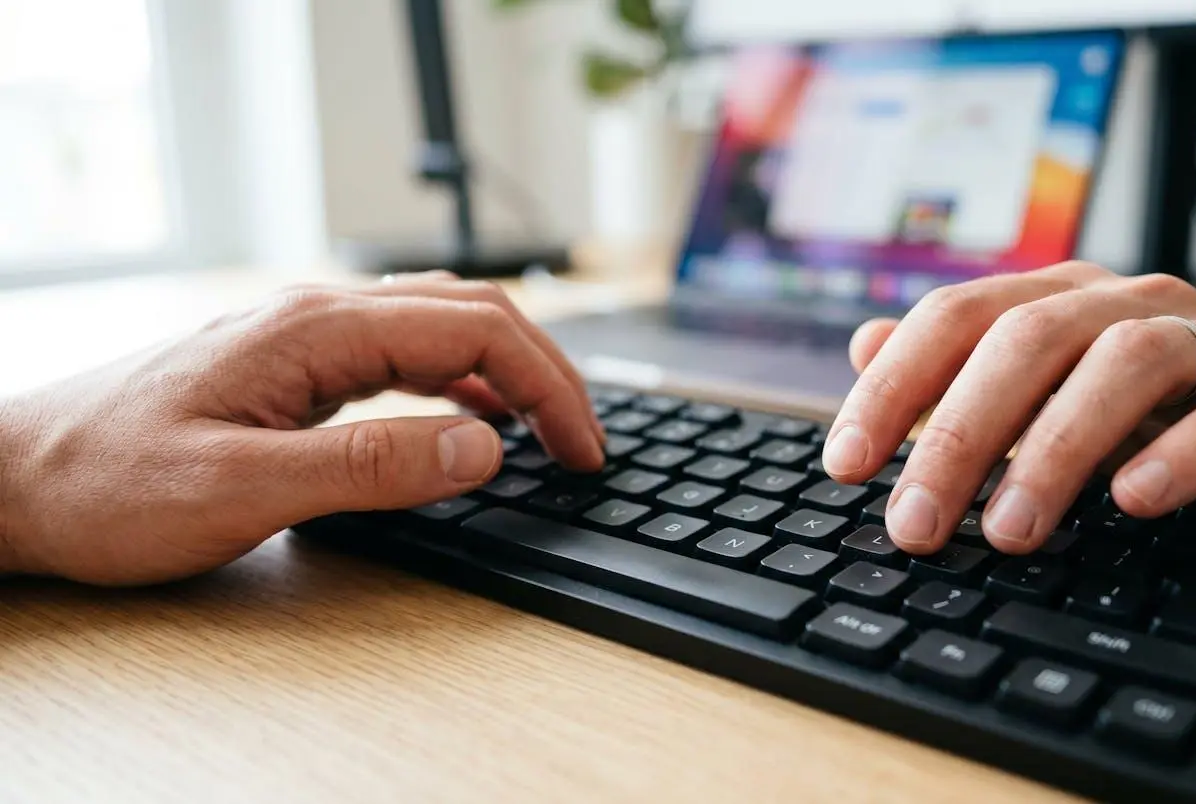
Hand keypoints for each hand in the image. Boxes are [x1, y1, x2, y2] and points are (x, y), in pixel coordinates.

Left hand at [0, 272, 604, 584]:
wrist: (14, 478)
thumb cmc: (107, 483)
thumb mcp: (241, 489)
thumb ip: (369, 467)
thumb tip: (481, 448)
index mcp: (314, 329)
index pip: (474, 330)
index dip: (547, 387)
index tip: (583, 448)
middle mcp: (316, 317)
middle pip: (470, 314)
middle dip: (545, 374)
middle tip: (585, 445)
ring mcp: (304, 338)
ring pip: (441, 327)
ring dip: (508, 371)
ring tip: (550, 430)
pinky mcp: (293, 368)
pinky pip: (402, 354)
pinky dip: (459, 381)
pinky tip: (471, 418)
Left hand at [822, 261, 1195, 554]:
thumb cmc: (1158, 415)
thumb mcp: (1048, 394)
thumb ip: (959, 372)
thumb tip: (863, 345)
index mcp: (1057, 300)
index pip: (956, 319)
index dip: (894, 386)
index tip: (846, 462)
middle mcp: (1125, 305)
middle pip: (1027, 341)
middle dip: (959, 433)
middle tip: (916, 524)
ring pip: (1123, 366)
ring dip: (1055, 448)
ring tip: (1009, 529)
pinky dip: (1181, 453)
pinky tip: (1133, 500)